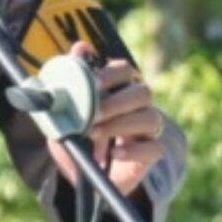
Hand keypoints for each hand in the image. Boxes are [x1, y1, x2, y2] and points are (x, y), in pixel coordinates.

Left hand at [45, 41, 166, 197]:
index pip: (124, 70)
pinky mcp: (150, 152)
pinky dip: (133, 150)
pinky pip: (153, 148)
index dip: (112, 73)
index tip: (94, 82)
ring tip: (95, 134)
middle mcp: (137, 105)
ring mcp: (147, 129)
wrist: (80, 173)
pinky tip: (114, 154)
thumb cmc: (77, 135)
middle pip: (143, 92)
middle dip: (117, 102)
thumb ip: (72, 82)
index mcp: (117, 89)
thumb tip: (79, 48)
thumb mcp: (67, 111)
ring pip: (151, 118)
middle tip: (94, 113)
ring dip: (121, 125)